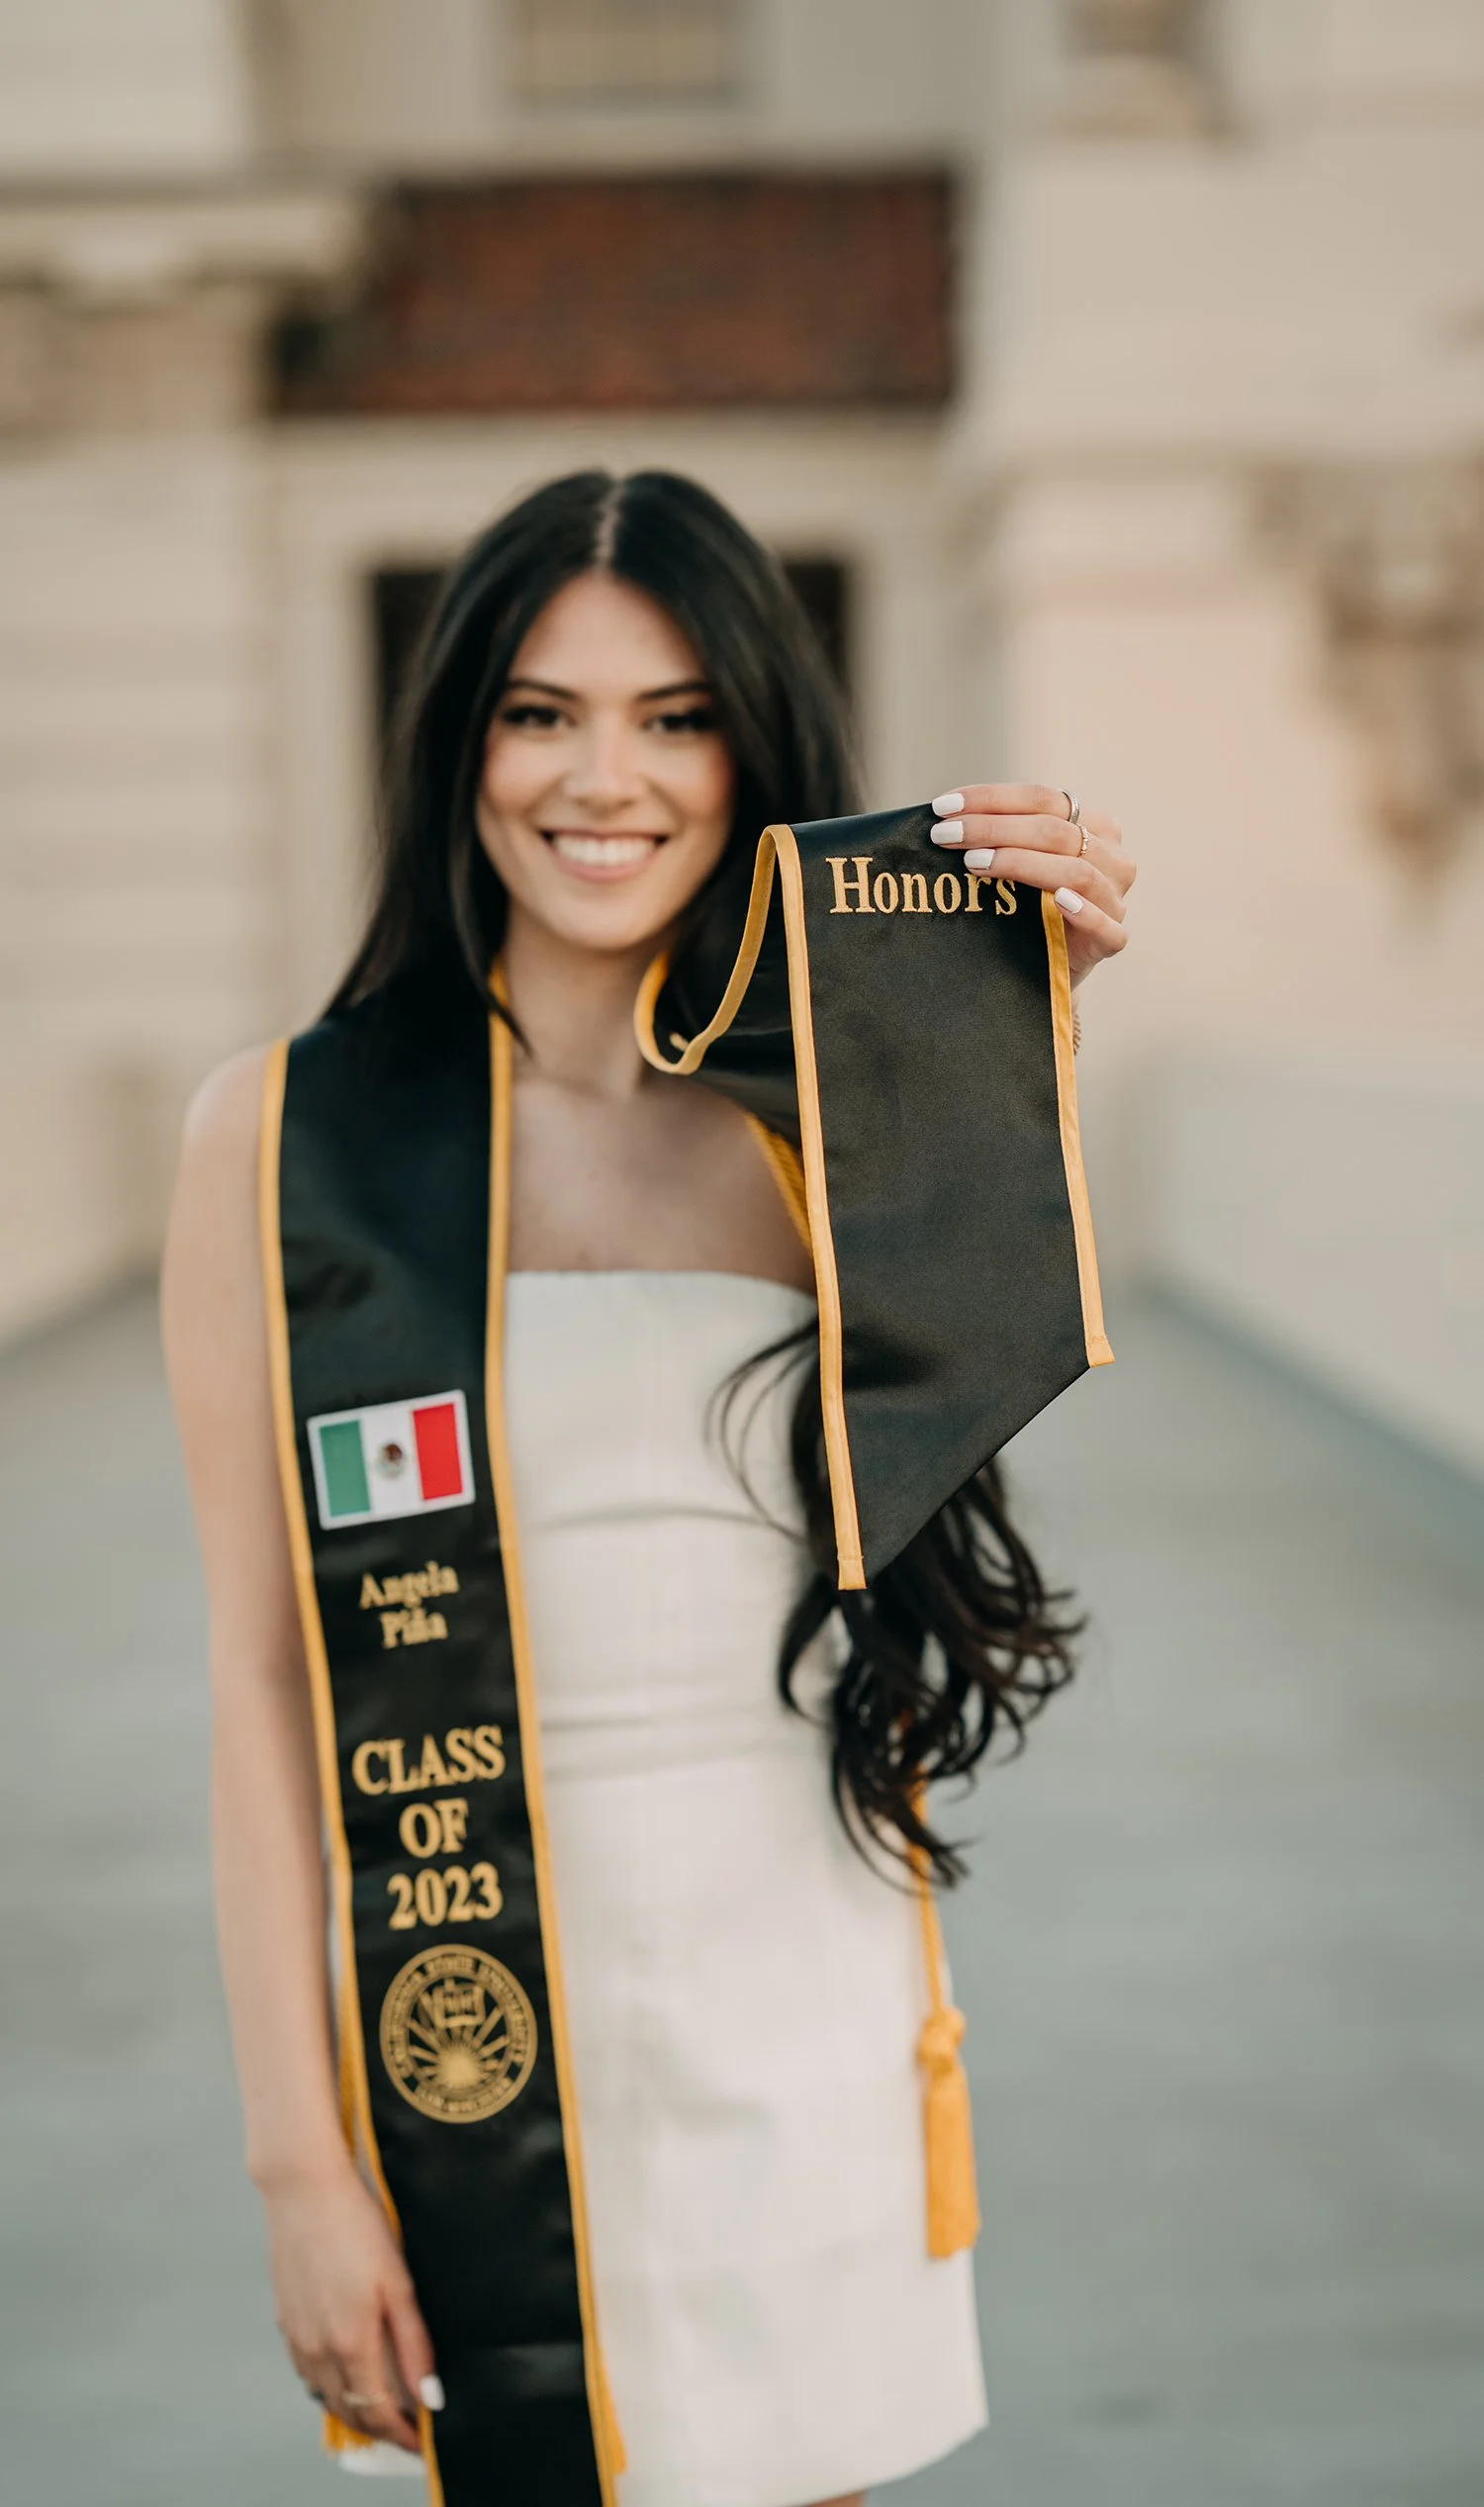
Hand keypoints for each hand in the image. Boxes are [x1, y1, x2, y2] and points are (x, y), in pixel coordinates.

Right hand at [263, 2163, 439, 2454]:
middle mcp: (319, 2350)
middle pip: (350, 2411)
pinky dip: (329, 2385)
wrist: (303, 2190)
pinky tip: (345, 2371)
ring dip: (353, 2408)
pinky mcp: (285, 2321)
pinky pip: (307, 2372)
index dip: (402, 2436)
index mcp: (351, 2343)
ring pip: (325, 2396)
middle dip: (380, 2429)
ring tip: (383, 2405)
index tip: (422, 2444)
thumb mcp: (398, 2283)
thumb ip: (414, 2343)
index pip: (378, 2412)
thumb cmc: (357, 2228)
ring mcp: (297, 2338)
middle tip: (408, 2429)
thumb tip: (429, 2395)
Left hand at [928, 784, 1133, 989]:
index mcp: (1093, 824)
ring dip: (1022, 863)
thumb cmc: (1032, 903)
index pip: (1042, 799)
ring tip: (975, 863)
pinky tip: (1057, 901)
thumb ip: (1001, 835)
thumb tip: (945, 816)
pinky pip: (1104, 925)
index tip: (943, 808)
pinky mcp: (1113, 938)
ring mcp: (1115, 897)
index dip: (991, 799)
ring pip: (1076, 871)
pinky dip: (1083, 911)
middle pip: (1054, 831)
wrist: (1052, 960)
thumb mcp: (1021, 859)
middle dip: (993, 829)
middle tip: (946, 835)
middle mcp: (1111, 856)